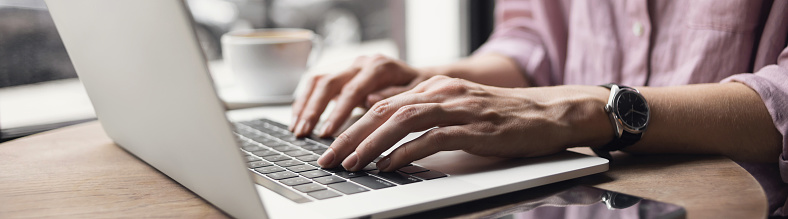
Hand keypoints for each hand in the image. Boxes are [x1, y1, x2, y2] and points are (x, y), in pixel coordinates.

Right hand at [290, 55, 430, 136]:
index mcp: (379, 67)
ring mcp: (349, 66)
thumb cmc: (421, 88)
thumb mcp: (417, 93)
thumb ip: (394, 97)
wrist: (421, 76)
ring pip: (318, 80)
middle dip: (314, 110)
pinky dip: (304, 100)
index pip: (353, 89)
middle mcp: (361, 63)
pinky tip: (298, 119)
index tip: (327, 133)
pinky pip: (316, 83)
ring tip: (296, 130)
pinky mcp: (342, 73)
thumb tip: (369, 101)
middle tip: (304, 134)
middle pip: (329, 82)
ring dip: (304, 105)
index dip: (338, 112)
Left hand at [317, 76, 612, 171]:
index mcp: (433, 88)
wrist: (550, 114)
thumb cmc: (503, 118)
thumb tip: (386, 127)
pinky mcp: (474, 127)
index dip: (351, 125)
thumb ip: (425, 114)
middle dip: (350, 135)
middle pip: (383, 110)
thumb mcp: (458, 109)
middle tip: (329, 158)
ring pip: (401, 121)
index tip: (331, 146)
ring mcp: (457, 108)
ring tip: (351, 163)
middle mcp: (441, 92)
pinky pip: (431, 138)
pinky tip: (389, 165)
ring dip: (370, 144)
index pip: (381, 104)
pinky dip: (405, 153)